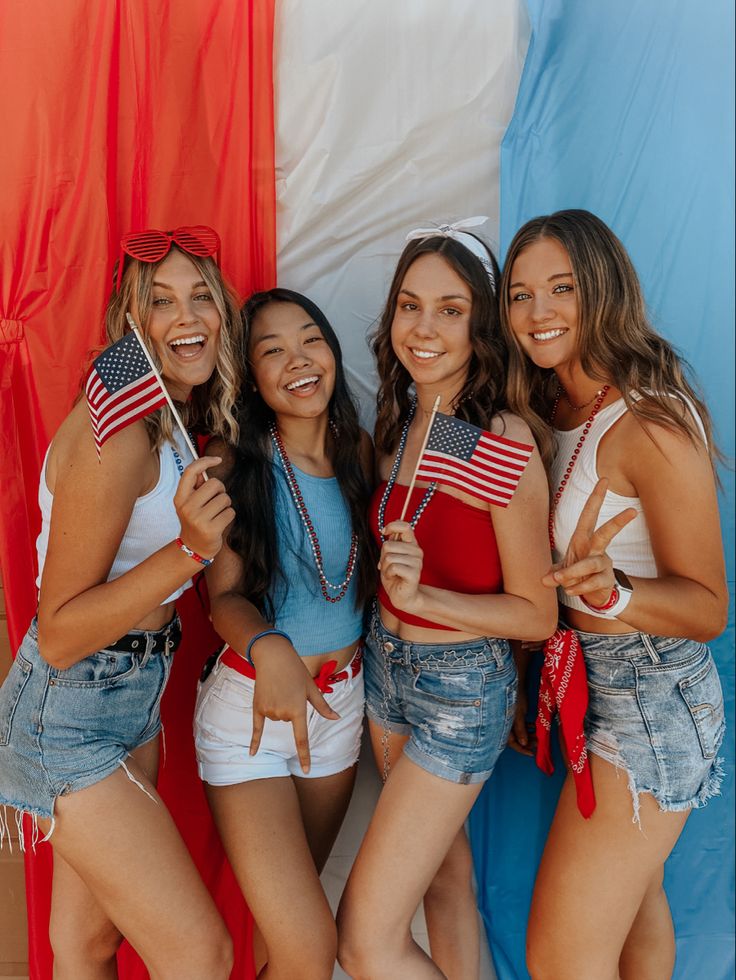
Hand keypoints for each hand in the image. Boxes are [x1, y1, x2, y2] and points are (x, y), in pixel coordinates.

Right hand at [174, 456, 233, 559]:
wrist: (192, 548)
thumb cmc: (195, 520)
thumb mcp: (189, 502)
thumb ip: (197, 486)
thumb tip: (208, 465)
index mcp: (180, 497)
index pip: (191, 471)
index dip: (205, 461)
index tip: (218, 460)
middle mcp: (187, 507)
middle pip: (214, 483)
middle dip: (220, 490)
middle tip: (215, 501)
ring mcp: (198, 519)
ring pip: (225, 498)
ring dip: (225, 505)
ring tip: (216, 514)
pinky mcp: (211, 529)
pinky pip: (230, 512)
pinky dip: (229, 516)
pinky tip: (220, 523)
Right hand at [248, 636, 338, 773]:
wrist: (272, 656)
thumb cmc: (295, 670)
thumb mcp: (312, 687)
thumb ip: (323, 706)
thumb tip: (336, 718)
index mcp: (298, 709)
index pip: (302, 739)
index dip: (305, 756)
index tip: (306, 770)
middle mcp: (282, 713)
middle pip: (289, 720)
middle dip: (291, 707)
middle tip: (290, 688)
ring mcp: (268, 711)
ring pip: (278, 717)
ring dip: (280, 706)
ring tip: (280, 687)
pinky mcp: (257, 707)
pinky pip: (257, 728)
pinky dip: (255, 741)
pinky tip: (252, 754)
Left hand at [379, 520, 423, 611]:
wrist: (402, 596)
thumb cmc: (394, 575)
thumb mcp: (389, 556)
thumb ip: (390, 543)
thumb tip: (388, 529)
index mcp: (412, 544)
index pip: (405, 526)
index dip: (392, 526)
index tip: (384, 532)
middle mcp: (417, 551)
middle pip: (388, 545)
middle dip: (382, 557)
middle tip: (388, 566)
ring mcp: (417, 562)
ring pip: (389, 557)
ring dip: (385, 567)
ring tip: (391, 573)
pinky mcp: (414, 573)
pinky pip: (393, 567)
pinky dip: (388, 573)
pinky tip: (394, 578)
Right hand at [507, 686, 536, 756]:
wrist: (514, 681)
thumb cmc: (514, 697)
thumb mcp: (518, 715)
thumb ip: (520, 730)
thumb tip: (523, 743)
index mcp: (503, 726)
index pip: (512, 743)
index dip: (522, 750)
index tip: (532, 754)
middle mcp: (504, 724)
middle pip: (515, 739)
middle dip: (527, 742)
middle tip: (538, 744)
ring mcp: (508, 719)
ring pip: (518, 732)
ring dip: (528, 735)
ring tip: (538, 736)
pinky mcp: (512, 714)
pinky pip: (519, 725)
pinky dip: (526, 727)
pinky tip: (534, 727)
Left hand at [543, 478, 636, 606]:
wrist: (595, 595)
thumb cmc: (578, 574)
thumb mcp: (562, 570)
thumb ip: (554, 572)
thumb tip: (543, 580)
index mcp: (583, 539)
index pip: (589, 515)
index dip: (596, 498)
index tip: (604, 479)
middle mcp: (596, 549)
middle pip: (606, 533)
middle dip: (618, 522)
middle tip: (633, 510)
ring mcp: (603, 564)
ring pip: (592, 563)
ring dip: (574, 571)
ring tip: (561, 579)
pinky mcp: (607, 580)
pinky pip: (592, 583)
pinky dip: (578, 588)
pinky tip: (570, 591)